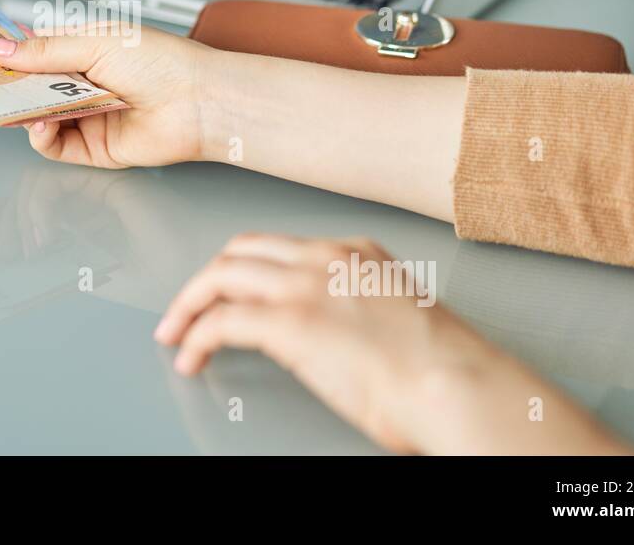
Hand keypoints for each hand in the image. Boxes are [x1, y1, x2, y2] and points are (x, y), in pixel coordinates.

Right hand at [0, 27, 223, 168]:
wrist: (200, 102)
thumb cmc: (162, 62)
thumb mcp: (95, 43)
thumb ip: (44, 51)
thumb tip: (0, 48)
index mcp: (84, 48)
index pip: (34, 49)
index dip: (6, 51)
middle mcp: (83, 83)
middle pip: (30, 86)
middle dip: (4, 85)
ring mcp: (86, 116)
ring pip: (37, 117)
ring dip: (19, 111)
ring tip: (4, 104)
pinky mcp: (93, 147)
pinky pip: (55, 145)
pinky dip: (41, 136)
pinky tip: (40, 124)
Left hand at [155, 234, 633, 454]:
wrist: (458, 385)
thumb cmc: (445, 369)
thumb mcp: (399, 316)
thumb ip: (359, 308)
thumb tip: (337, 335)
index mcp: (354, 252)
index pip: (277, 247)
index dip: (241, 270)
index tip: (225, 292)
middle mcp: (325, 258)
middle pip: (239, 252)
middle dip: (204, 281)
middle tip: (184, 310)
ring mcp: (304, 285)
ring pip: (220, 276)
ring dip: (188, 305)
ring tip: (174, 333)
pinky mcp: (289, 322)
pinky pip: (221, 322)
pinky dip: (197, 337)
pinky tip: (192, 356)